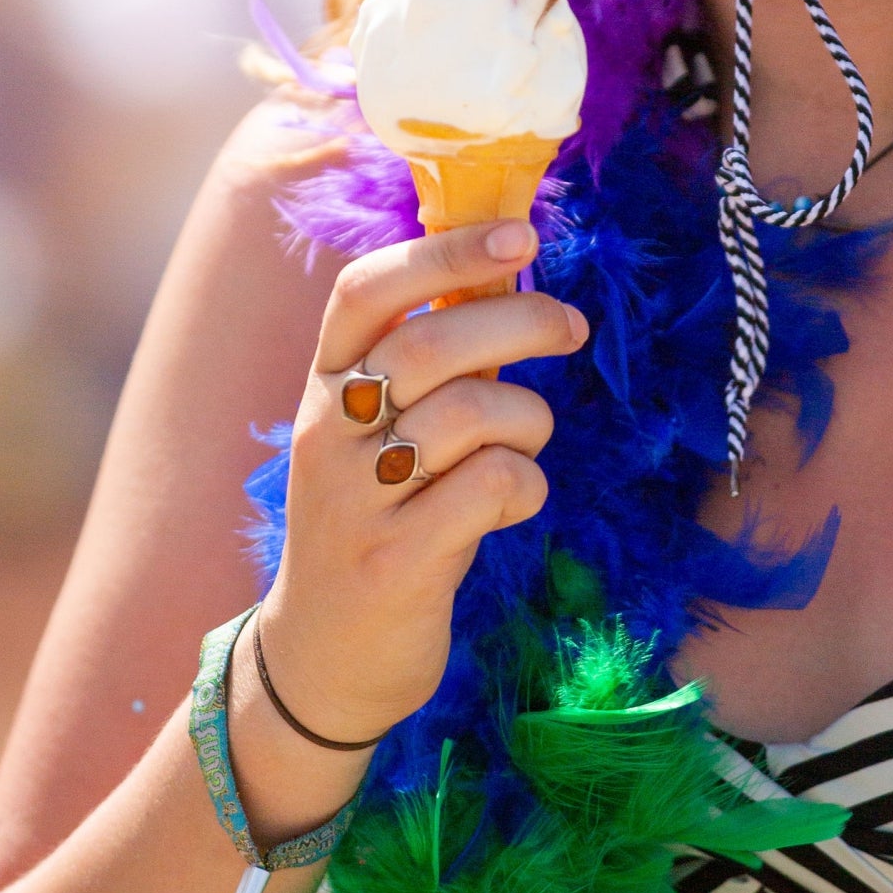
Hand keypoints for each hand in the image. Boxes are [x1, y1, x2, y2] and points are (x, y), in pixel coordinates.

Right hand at [252, 220, 586, 748]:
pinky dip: (526, 484)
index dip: (445, 250)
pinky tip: (515, 501)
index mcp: (324, 385)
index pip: (365, 289)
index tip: (519, 233)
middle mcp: (328, 433)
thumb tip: (507, 273)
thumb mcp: (381, 433)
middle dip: (520, 320)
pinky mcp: (396, 562)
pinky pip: (490, 487)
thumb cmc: (378, 520)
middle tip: (570, 326)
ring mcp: (355, 500)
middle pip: (431, 340)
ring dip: (528, 418)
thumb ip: (432, 362)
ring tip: (525, 444)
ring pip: (471, 412)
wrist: (322, 660)